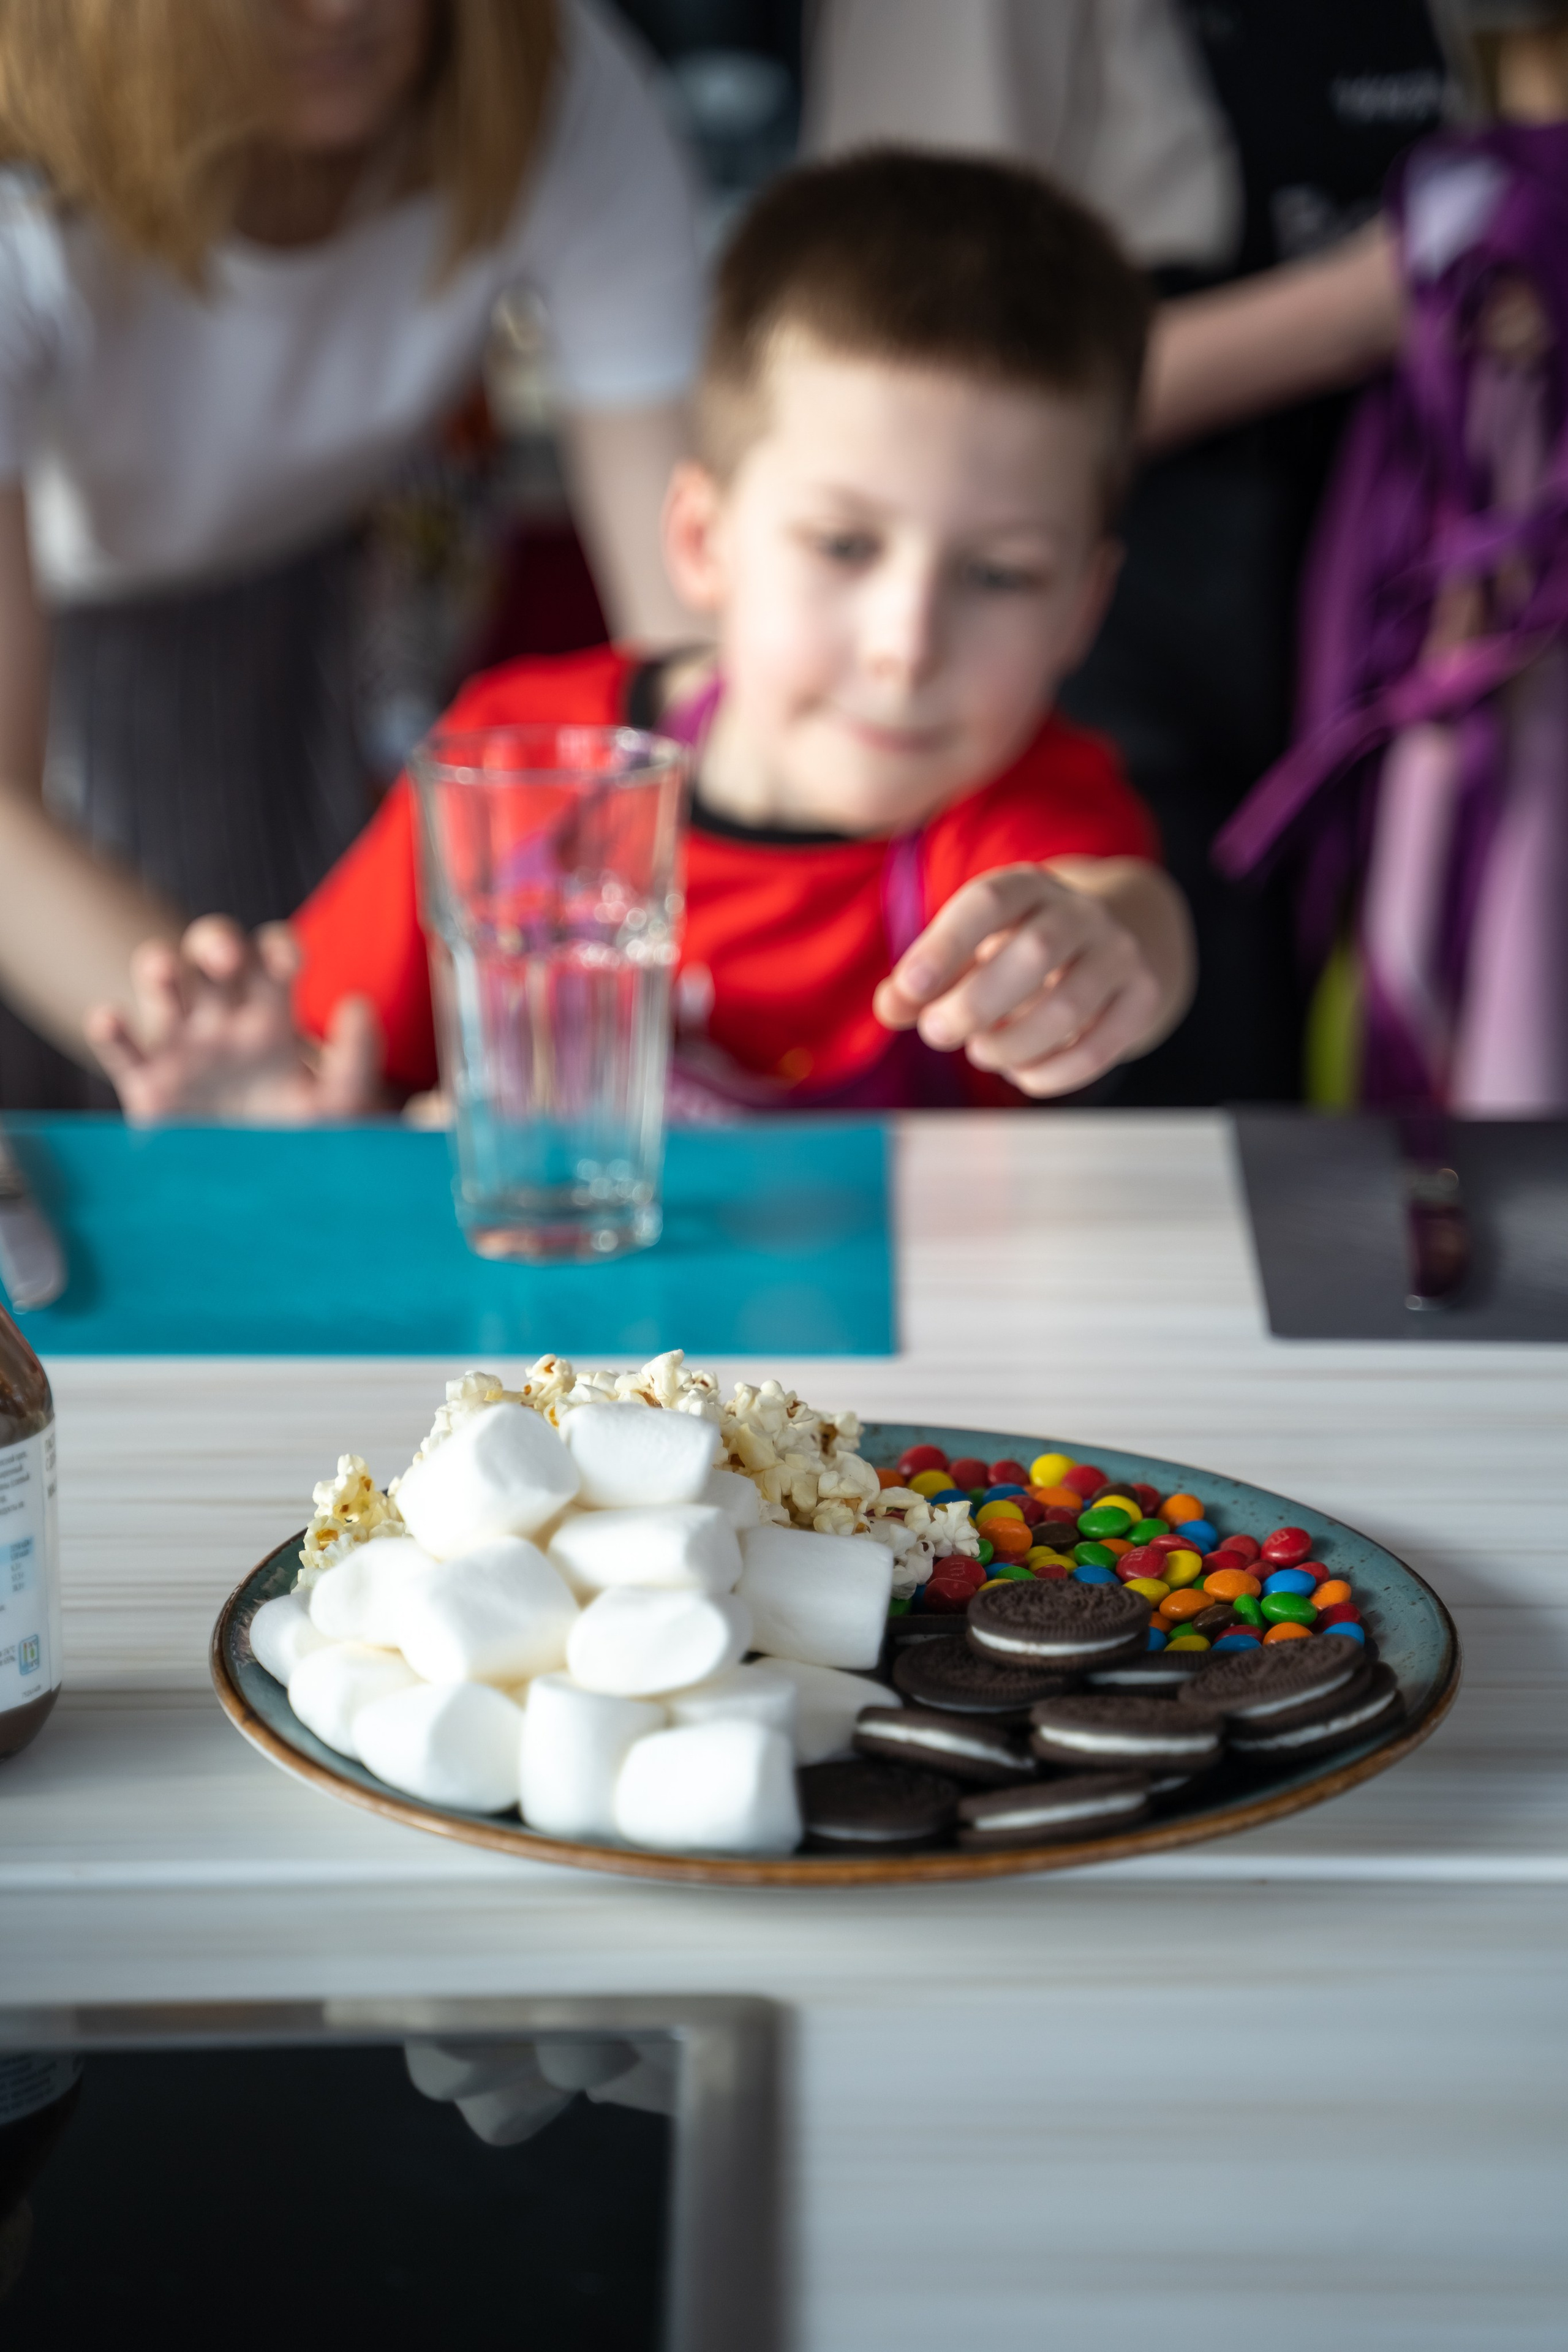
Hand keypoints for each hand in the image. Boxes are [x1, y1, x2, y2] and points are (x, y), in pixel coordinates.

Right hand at [84, 916, 382, 1123]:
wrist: (252, 1189)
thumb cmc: (294, 1134)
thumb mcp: (336, 1103)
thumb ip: (356, 1058)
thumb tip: (357, 1004)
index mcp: (272, 1013)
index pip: (271, 956)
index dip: (278, 947)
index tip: (290, 962)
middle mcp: (224, 1015)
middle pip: (211, 948)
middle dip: (215, 941)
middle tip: (227, 959)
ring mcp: (181, 1043)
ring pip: (161, 981)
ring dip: (158, 968)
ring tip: (163, 973)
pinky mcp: (146, 1081)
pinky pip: (122, 1047)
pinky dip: (109, 1028)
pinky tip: (111, 1020)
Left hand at [872, 861, 1171, 1096]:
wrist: (1108, 940)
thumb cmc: (1014, 949)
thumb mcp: (966, 949)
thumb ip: (921, 979)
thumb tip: (891, 1006)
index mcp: (1025, 887)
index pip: (988, 902)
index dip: (945, 945)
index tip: (908, 988)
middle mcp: (1079, 912)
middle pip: (1036, 952)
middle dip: (977, 1003)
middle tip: (937, 1033)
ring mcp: (1118, 953)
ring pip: (1070, 1006)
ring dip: (1013, 1043)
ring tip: (981, 1053)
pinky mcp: (1142, 996)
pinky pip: (1100, 1046)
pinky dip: (1053, 1073)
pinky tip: (1022, 1073)